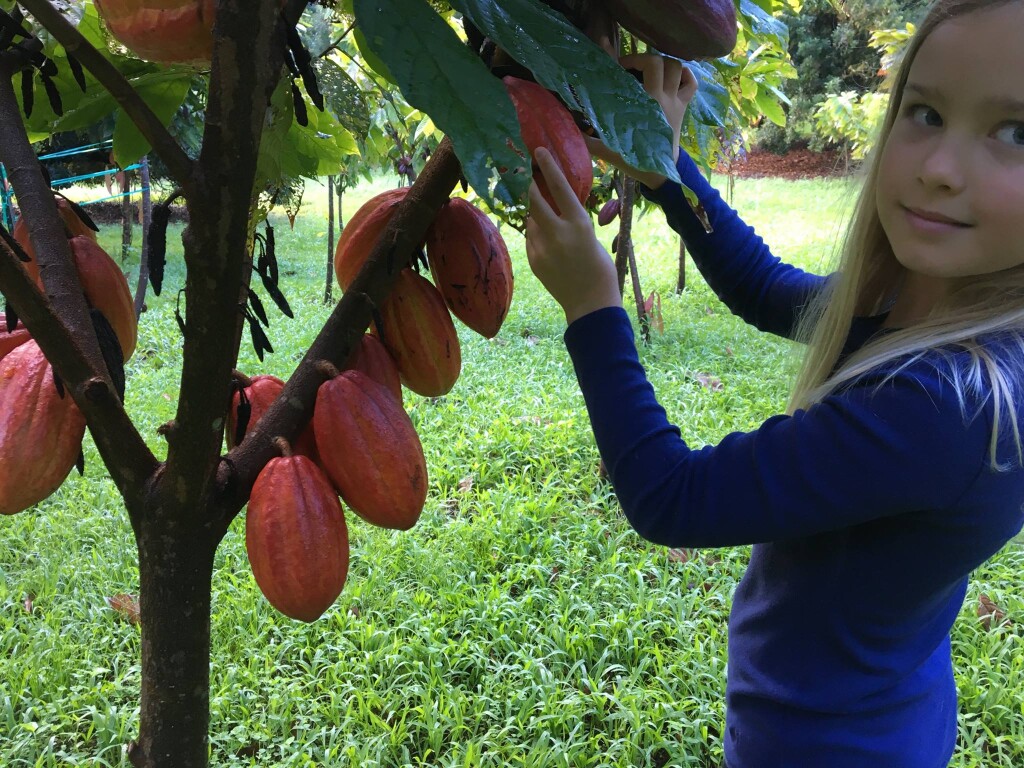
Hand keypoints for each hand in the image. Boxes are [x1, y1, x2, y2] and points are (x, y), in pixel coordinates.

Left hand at [526, 147, 620, 324]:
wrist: (590, 304)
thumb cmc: (599, 268)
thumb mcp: (590, 237)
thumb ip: (571, 222)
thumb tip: (551, 209)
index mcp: (578, 224)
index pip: (559, 187)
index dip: (548, 166)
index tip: (538, 151)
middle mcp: (557, 233)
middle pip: (534, 201)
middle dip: (530, 188)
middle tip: (528, 178)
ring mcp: (542, 248)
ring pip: (530, 221)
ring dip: (535, 216)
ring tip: (550, 225)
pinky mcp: (533, 260)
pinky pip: (530, 239)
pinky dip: (536, 236)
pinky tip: (550, 247)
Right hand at [586, 54, 697, 188]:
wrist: (661, 172)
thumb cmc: (634, 160)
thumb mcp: (608, 149)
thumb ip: (588, 137)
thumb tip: (566, 122)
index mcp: (648, 103)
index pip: (645, 67)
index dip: (628, 60)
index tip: (615, 66)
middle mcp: (664, 97)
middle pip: (659, 61)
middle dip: (642, 59)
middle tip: (629, 68)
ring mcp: (676, 101)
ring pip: (677, 67)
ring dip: (662, 63)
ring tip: (647, 71)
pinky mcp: (684, 107)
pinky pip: (691, 82)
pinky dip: (684, 74)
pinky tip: (671, 75)